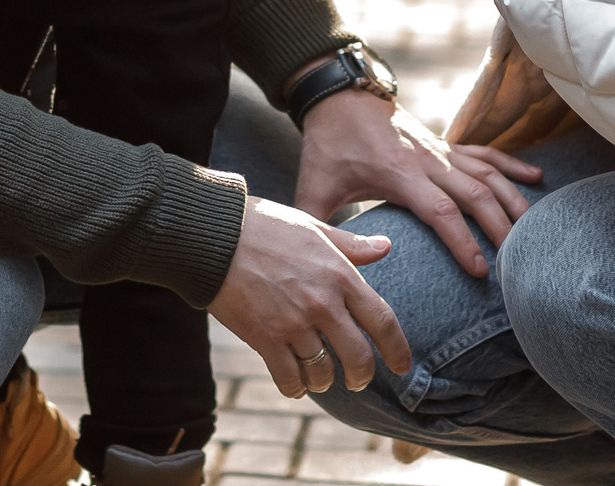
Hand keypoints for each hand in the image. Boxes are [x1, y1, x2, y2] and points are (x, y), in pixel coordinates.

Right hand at [209, 196, 408, 399]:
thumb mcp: (313, 228)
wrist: (213, 235)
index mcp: (340, 274)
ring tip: (319, 379)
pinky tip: (293, 384)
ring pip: (323, 372)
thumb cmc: (263, 226)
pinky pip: (289, 378)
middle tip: (357, 381)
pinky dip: (294, 387)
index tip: (402, 366)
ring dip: (324, 381)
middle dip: (361, 376)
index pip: (383, 320)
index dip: (397, 349)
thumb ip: (351, 245)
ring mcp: (294, 323)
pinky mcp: (265, 338)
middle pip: (358, 356)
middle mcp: (323, 303)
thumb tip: (386, 246)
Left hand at [294, 86, 541, 278]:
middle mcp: (428, 161)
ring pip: (488, 173)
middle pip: (476, 195)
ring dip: (513, 200)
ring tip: (534, 230)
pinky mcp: (445, 143)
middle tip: (519, 262)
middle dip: (500, 229)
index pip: (440, 212)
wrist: (338, 96)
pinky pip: (485, 153)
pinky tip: (537, 177)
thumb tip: (315, 263)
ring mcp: (440, 150)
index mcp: (398, 174)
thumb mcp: (314, 184)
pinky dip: (512, 164)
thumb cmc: (328, 143)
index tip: (482, 272)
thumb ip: (316, 224)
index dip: (463, 243)